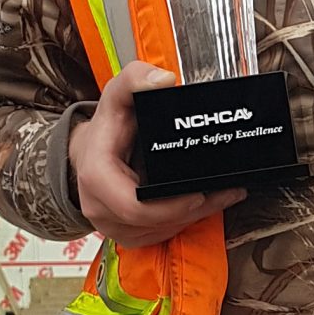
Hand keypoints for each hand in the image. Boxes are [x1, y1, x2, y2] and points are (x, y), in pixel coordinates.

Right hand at [69, 60, 244, 249]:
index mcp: (97, 177)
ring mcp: (112, 225)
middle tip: (225, 193)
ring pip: (160, 231)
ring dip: (193, 217)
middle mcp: (100, 207)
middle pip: (154, 222)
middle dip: (193, 210)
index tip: (200, 193)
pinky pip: (158, 236)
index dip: (171, 205)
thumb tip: (163, 81)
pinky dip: (182, 222)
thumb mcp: (117, 93)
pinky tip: (202, 207)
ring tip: (222, 196)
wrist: (88, 151)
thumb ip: (136, 78)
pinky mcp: (125, 234)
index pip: (134, 206)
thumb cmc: (106, 126)